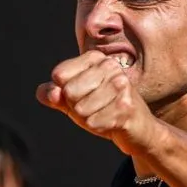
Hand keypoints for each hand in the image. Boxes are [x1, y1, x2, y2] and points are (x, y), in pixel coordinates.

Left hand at [36, 50, 162, 155]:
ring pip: (81, 109)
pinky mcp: (126, 106)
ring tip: (104, 114)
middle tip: (95, 107)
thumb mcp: (74, 100)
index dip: (64, 93)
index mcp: (95, 58)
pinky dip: (99, 127)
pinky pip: (93, 122)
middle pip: (69, 92)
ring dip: (89, 118)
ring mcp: (121, 86)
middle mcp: (110, 66)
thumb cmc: (103, 110)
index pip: (59, 75)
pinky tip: (112, 122)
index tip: (83, 94)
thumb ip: (53, 94)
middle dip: (77, 107)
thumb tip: (48, 93)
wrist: (138, 128)